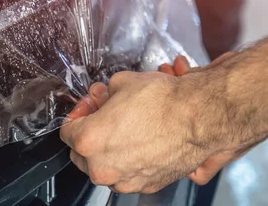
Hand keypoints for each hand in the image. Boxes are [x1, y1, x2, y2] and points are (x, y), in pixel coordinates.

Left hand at [60, 60, 239, 193]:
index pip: (66, 131)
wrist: (200, 117)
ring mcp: (126, 180)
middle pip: (82, 153)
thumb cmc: (164, 102)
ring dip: (110, 149)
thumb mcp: (122, 82)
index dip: (78, 114)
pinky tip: (142, 140)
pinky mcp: (147, 185)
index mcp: (89, 141)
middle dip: (90, 133)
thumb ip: (104, 94)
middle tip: (106, 114)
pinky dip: (130, 160)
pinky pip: (129, 174)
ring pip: (105, 166)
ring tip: (127, 127)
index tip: (89, 106)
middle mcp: (104, 167)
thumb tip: (100, 97)